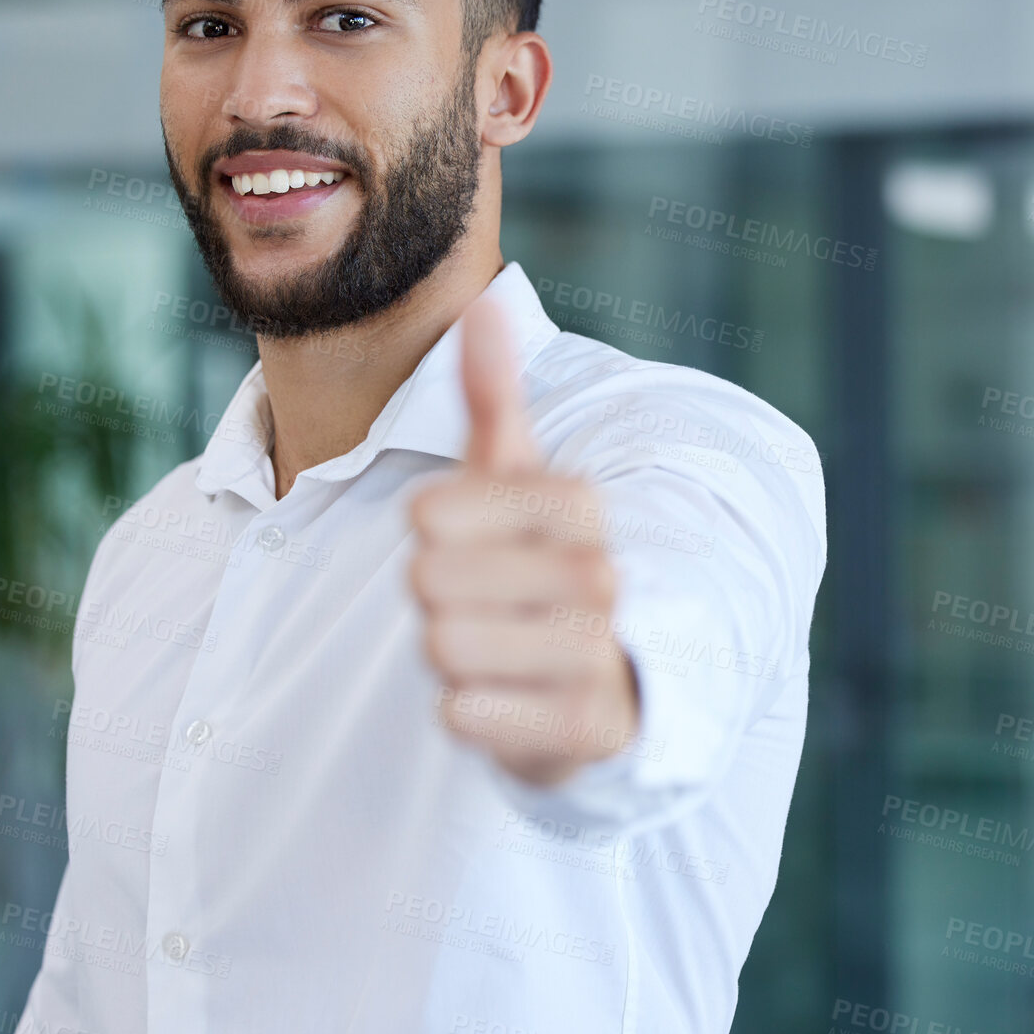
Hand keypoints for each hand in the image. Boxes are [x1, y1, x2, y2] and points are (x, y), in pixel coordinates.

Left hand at [407, 295, 640, 784]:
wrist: (605, 679)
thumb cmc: (537, 563)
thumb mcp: (515, 479)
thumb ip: (492, 396)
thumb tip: (484, 302)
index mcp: (579, 505)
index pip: (434, 511)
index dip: (428, 529)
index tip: (461, 536)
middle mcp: (598, 576)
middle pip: (428, 579)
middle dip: (433, 595)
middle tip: (476, 600)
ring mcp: (595, 655)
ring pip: (443, 646)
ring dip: (447, 652)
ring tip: (491, 645)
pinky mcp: (584, 730)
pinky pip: (466, 714)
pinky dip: (464, 710)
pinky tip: (501, 698)